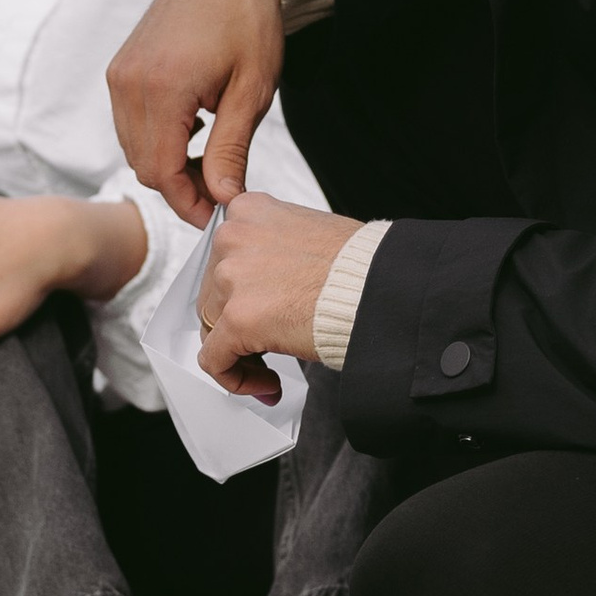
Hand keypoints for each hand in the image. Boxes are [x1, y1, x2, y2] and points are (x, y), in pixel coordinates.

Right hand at [107, 0, 287, 229]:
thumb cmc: (247, 19)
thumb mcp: (252, 90)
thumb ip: (232, 149)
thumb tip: (224, 198)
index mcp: (163, 87)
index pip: (162, 172)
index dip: (188, 203)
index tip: (218, 215)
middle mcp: (129, 83)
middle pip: (143, 165)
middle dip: (180, 188)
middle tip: (222, 189)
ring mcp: (119, 75)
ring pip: (133, 148)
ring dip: (168, 165)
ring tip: (212, 160)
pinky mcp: (119, 69)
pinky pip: (130, 123)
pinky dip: (157, 139)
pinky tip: (193, 130)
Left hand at [196, 191, 359, 401]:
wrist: (383, 285)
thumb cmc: (360, 265)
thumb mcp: (306, 233)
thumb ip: (272, 250)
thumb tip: (262, 284)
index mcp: (249, 212)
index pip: (223, 260)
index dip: (238, 294)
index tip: (257, 311)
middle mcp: (233, 239)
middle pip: (213, 295)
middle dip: (236, 326)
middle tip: (267, 346)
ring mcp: (232, 278)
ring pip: (212, 329)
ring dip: (240, 354)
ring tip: (272, 368)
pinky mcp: (239, 319)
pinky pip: (216, 361)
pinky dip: (236, 379)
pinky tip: (266, 383)